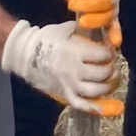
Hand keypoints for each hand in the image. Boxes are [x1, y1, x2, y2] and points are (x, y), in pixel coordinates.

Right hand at [0, 18, 124, 117]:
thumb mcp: (66, 29)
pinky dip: (94, 107)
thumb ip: (83, 30)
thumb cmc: (46, 39)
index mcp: (75, 51)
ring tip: (109, 81)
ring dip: (107, 87)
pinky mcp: (64, 94)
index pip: (102, 55)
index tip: (109, 52)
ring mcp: (69, 84)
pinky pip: (81, 104)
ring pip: (95, 91)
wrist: (25, 55)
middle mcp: (74, 69)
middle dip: (110, 70)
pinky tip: (103, 105)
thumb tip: (100, 31)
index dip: (109, 54)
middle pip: (102, 73)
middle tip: (110, 67)